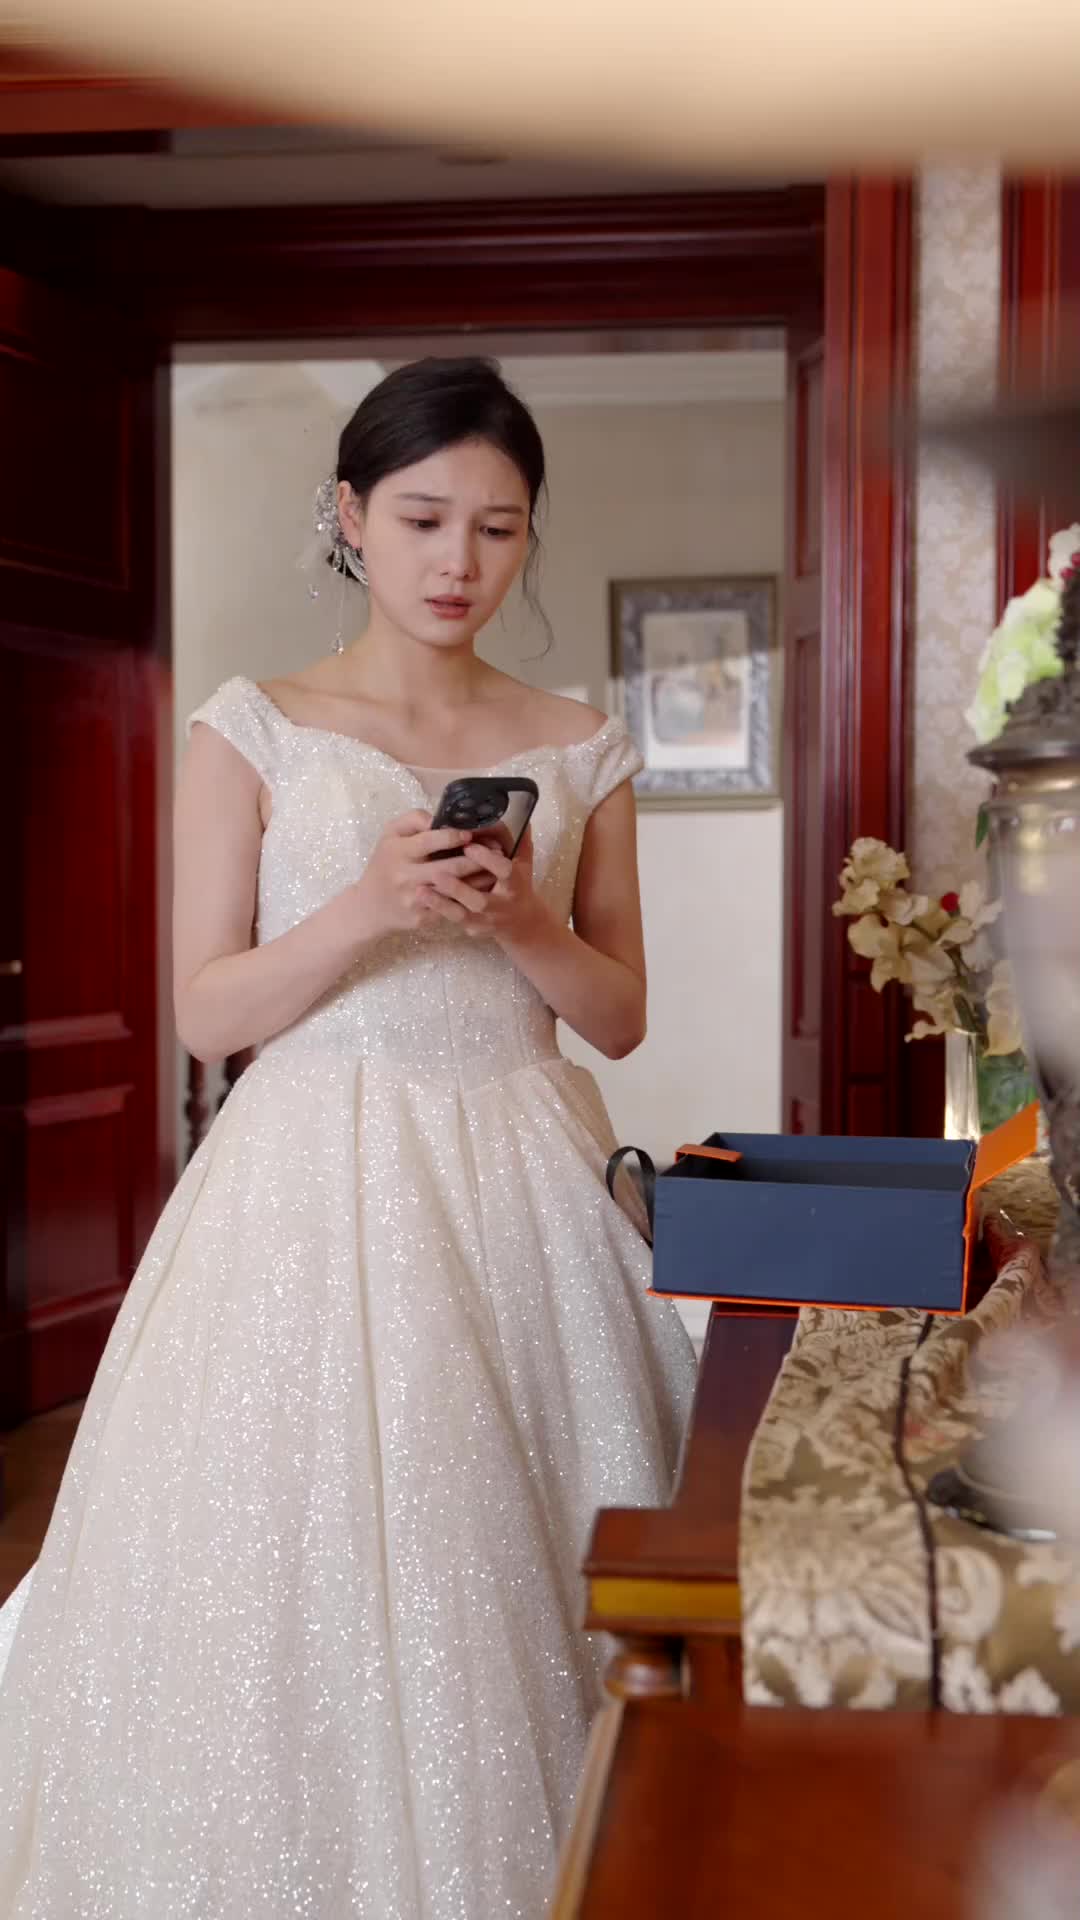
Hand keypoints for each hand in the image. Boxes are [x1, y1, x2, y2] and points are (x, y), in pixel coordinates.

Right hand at [354, 811, 492, 936]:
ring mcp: (415, 899)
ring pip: (455, 889)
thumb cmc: (385, 863)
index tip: (471, 834)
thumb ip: (414, 819)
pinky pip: (452, 907)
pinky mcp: (423, 918)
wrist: (369, 906)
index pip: (429, 841)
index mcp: (398, 852)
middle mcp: (406, 876)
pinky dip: (470, 896)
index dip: (453, 837)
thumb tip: (440, 817)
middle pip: (449, 868)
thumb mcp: (390, 834)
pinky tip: (485, 888)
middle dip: (476, 859)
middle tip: (496, 851)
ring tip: (497, 868)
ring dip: (479, 879)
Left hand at [420, 828, 547, 944]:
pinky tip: (420, 901)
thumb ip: (519, 840)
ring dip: (441, 903)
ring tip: (420, 891)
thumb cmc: (518, 884)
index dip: (487, 860)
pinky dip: (437, 911)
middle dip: (459, 888)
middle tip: (436, 872)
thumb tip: (521, 813)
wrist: (520, 922)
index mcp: (515, 884)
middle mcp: (501, 906)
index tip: (469, 846)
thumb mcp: (523, 862)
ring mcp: (485, 920)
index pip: (504, 872)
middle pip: (480, 900)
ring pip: (462, 914)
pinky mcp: (473, 928)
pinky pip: (453, 921)